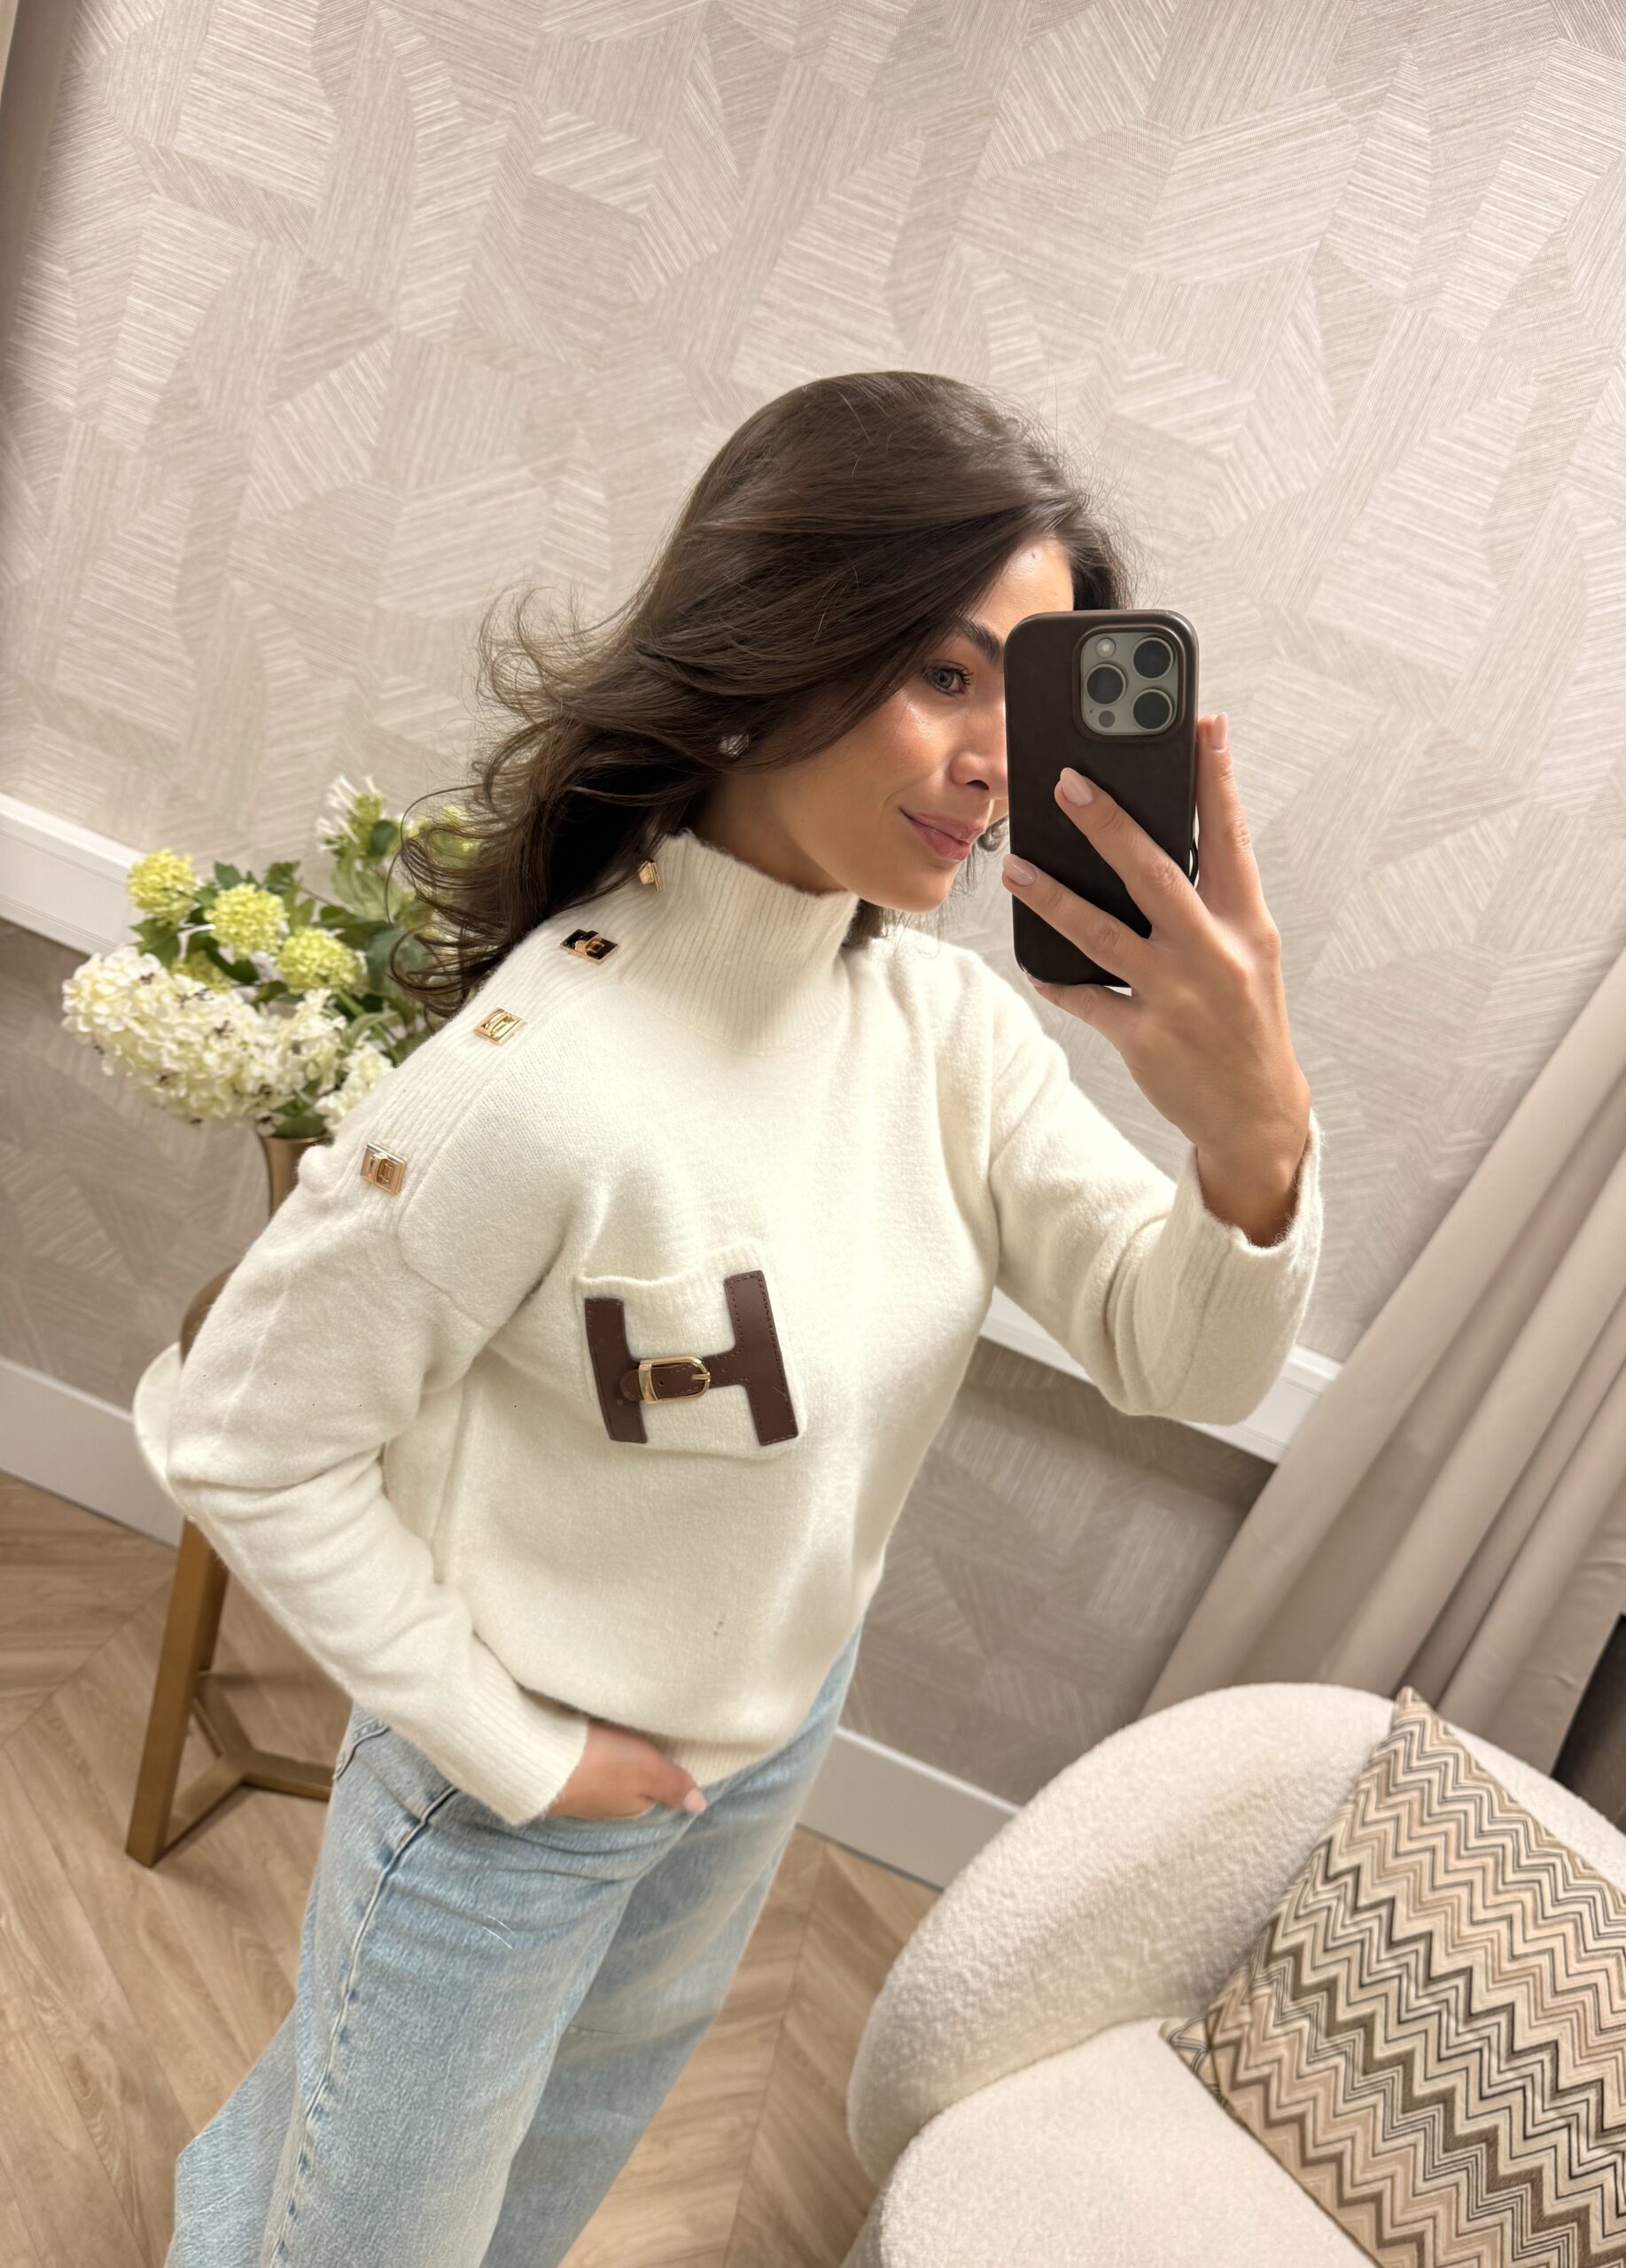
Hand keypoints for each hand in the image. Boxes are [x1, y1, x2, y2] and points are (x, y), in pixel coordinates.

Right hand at [544, 1718, 708, 1820]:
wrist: (536, 1760)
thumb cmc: (600, 1764)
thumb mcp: (646, 1770)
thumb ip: (672, 1784)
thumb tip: (700, 1806)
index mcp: (630, 1805)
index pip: (653, 1788)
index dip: (660, 1766)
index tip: (663, 1743)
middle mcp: (603, 1804)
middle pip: (626, 1780)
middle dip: (631, 1759)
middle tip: (637, 1730)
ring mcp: (576, 1792)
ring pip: (601, 1771)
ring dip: (605, 1753)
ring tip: (611, 1727)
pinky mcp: (554, 1773)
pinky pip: (577, 1762)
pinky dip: (583, 1749)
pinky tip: (582, 1732)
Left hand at [1000, 712, 1310, 1176]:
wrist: (1256, 1112)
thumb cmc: (1247, 1018)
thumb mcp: (1249, 950)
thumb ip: (1216, 896)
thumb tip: (1168, 833)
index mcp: (1247, 924)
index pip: (1231, 838)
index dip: (1217, 779)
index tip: (1204, 725)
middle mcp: (1213, 955)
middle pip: (1155, 875)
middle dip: (1109, 824)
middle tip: (1066, 782)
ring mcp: (1176, 998)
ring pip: (1102, 935)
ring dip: (1053, 897)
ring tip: (1016, 866)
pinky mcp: (1143, 1039)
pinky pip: (1086, 998)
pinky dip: (1058, 978)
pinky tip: (1035, 961)